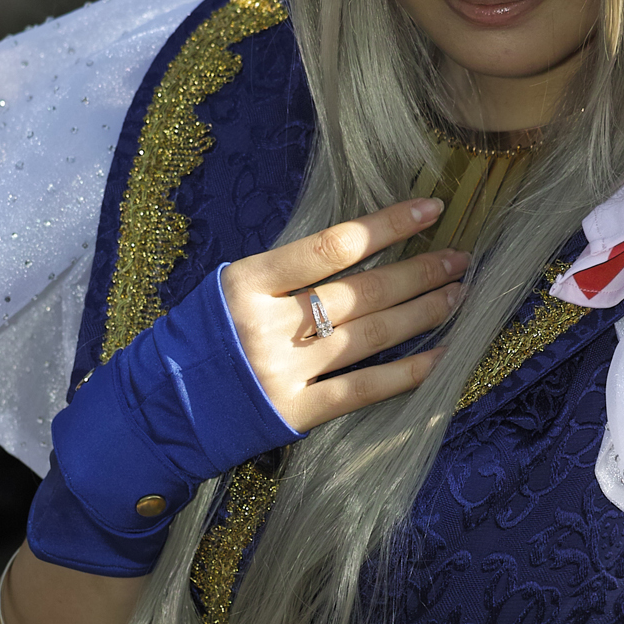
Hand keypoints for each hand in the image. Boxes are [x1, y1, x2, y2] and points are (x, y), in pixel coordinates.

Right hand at [222, 196, 467, 432]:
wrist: (161, 407)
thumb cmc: (204, 337)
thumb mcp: (232, 289)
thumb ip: (288, 273)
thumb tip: (365, 247)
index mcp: (249, 283)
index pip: (333, 246)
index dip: (388, 226)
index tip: (430, 210)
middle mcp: (268, 326)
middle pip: (361, 293)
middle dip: (420, 272)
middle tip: (461, 259)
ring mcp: (284, 372)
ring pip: (370, 336)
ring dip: (422, 314)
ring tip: (457, 295)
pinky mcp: (296, 413)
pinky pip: (363, 390)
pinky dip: (406, 373)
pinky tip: (440, 357)